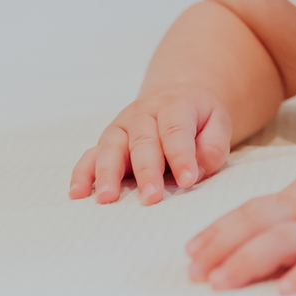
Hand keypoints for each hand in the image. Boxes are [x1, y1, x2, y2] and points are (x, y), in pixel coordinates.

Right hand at [69, 90, 232, 204]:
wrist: (177, 98)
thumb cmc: (199, 119)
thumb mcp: (218, 124)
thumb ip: (212, 148)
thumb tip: (194, 173)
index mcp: (173, 105)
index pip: (175, 131)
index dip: (181, 156)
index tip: (188, 181)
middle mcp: (142, 113)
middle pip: (142, 142)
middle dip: (146, 171)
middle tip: (151, 197)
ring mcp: (120, 127)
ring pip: (111, 148)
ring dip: (108, 174)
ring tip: (108, 198)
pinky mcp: (106, 142)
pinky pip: (90, 156)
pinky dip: (82, 174)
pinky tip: (78, 193)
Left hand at [186, 163, 295, 294]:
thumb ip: (292, 212)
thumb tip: (249, 238)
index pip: (252, 210)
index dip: (219, 230)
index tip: (190, 251)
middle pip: (258, 222)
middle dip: (222, 246)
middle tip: (194, 273)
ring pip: (285, 239)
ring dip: (248, 259)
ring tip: (221, 282)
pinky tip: (287, 291)